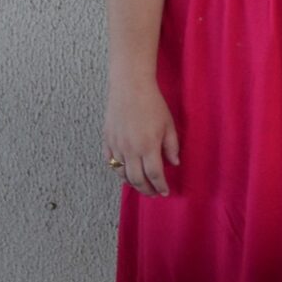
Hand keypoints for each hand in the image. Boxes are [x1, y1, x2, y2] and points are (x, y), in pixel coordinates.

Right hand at [103, 78, 179, 196]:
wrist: (130, 88)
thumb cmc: (153, 104)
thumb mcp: (169, 125)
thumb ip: (172, 146)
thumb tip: (174, 163)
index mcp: (148, 147)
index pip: (155, 175)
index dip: (160, 186)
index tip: (165, 192)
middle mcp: (130, 150)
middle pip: (137, 179)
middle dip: (146, 190)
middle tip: (153, 194)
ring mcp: (116, 146)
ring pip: (122, 173)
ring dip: (132, 183)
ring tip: (141, 186)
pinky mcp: (107, 140)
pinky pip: (110, 162)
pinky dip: (118, 171)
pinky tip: (125, 172)